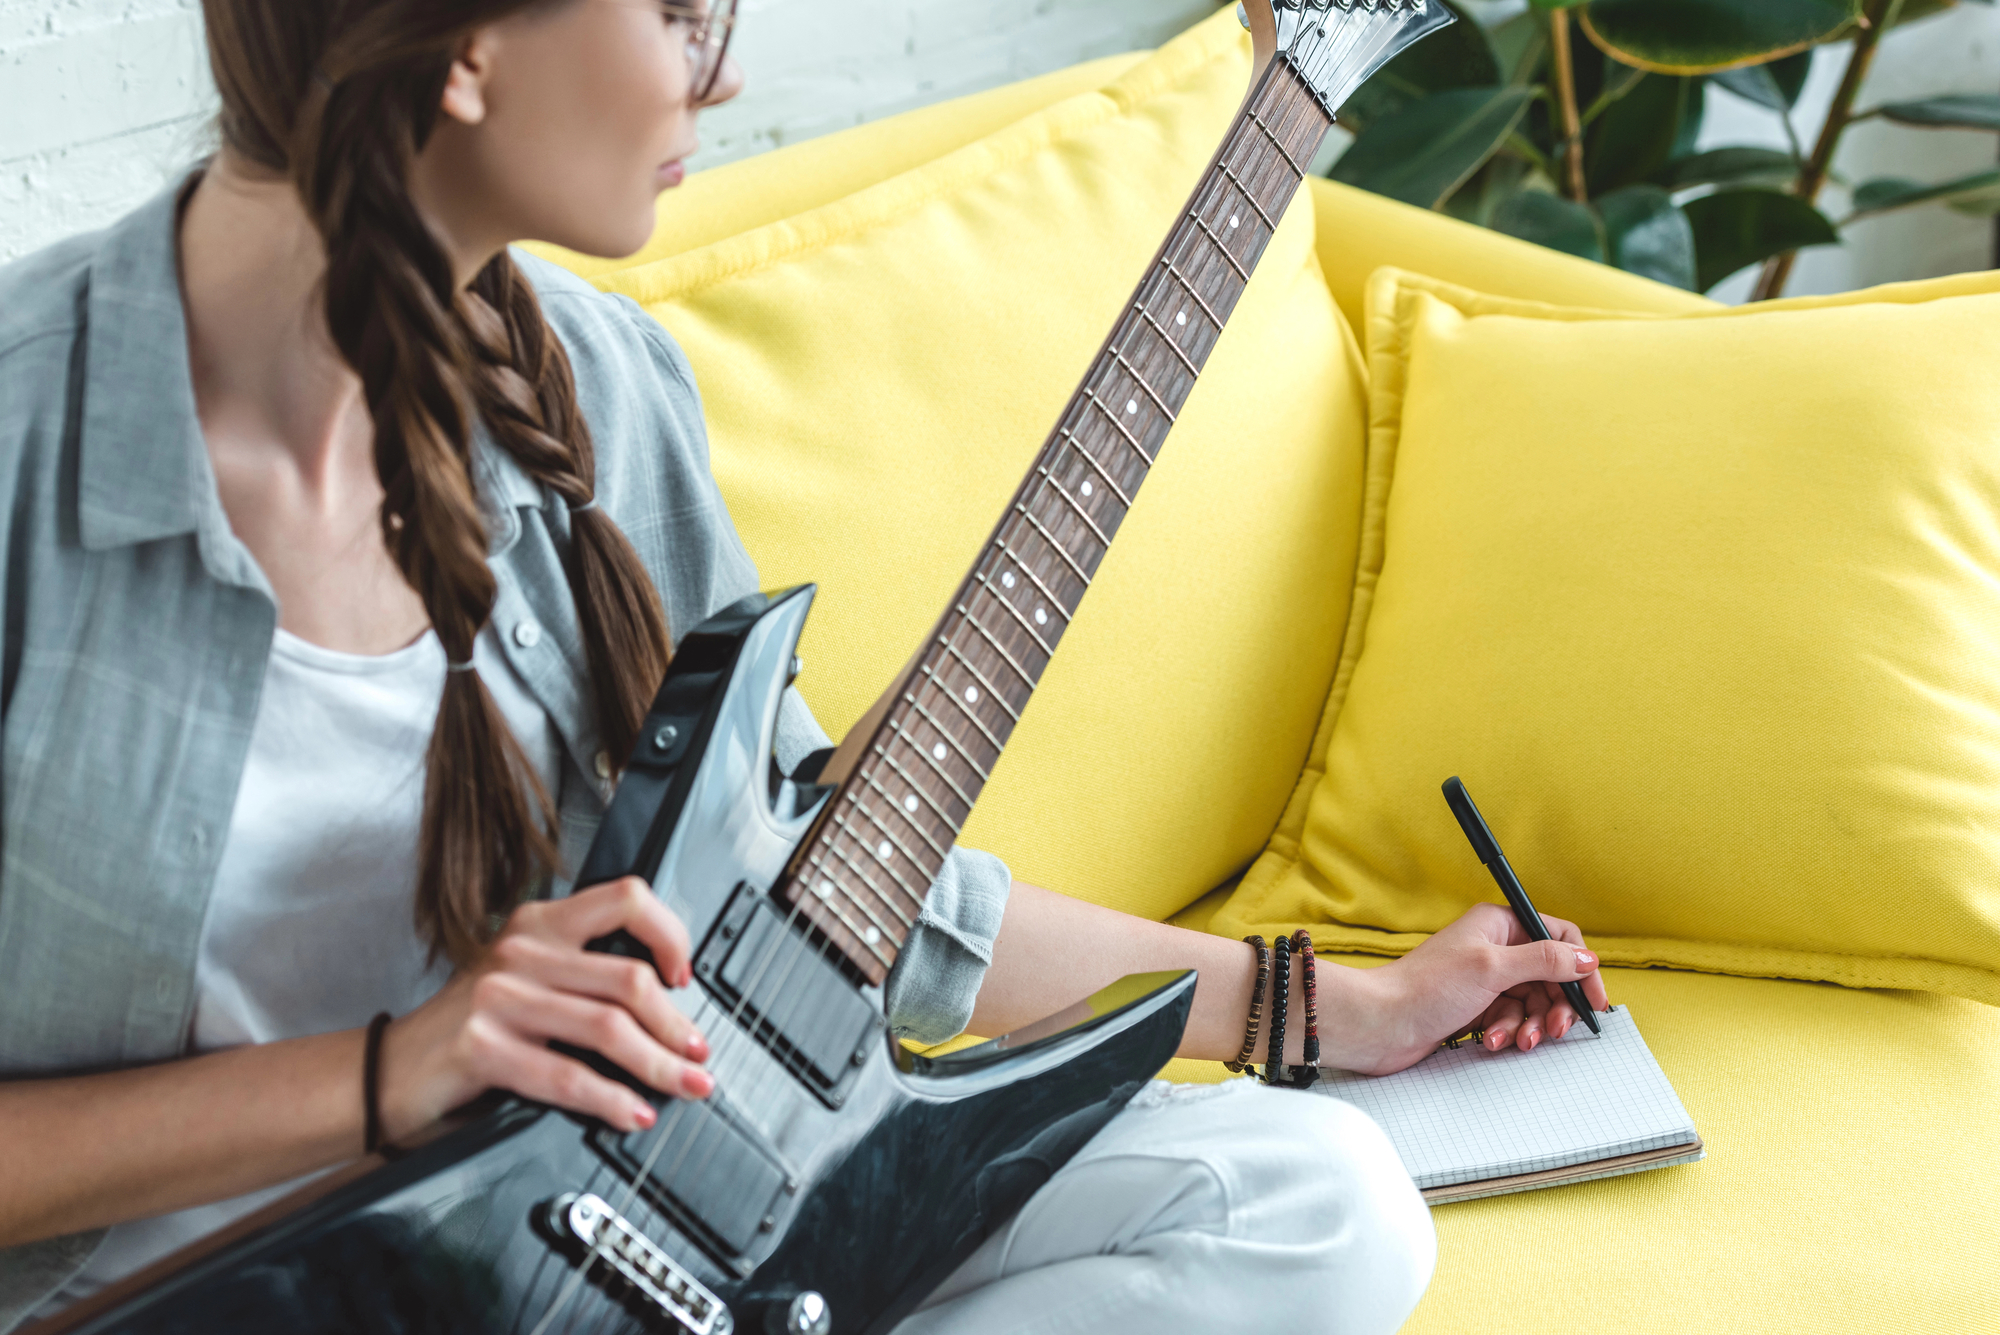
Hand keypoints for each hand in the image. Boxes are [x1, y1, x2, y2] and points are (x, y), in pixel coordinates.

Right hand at [378, 877, 711, 1141]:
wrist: (389, 1072)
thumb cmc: (469, 1031)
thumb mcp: (527, 983)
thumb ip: (583, 979)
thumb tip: (667, 1011)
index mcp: (539, 923)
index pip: (624, 898)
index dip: (669, 933)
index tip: (684, 976)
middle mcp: (521, 950)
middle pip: (628, 978)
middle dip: (676, 1025)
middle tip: (699, 1052)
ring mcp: (499, 997)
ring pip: (607, 1028)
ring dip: (659, 1065)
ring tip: (686, 1085)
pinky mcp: (481, 1047)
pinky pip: (567, 1075)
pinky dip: (611, 1099)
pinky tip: (633, 1113)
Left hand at [1331, 903, 1608, 1076]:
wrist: (1381, 1023)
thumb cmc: (1426, 988)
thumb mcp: (1493, 968)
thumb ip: (1544, 960)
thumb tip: (1585, 958)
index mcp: (1498, 924)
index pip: (1558, 937)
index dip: (1580, 967)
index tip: (1593, 999)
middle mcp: (1494, 948)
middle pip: (1550, 976)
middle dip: (1554, 1006)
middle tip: (1554, 1029)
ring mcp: (1485, 979)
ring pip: (1531, 1003)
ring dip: (1528, 1025)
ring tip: (1516, 1039)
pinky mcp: (1476, 1007)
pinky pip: (1510, 1019)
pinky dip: (1506, 1032)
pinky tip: (1491, 1040)